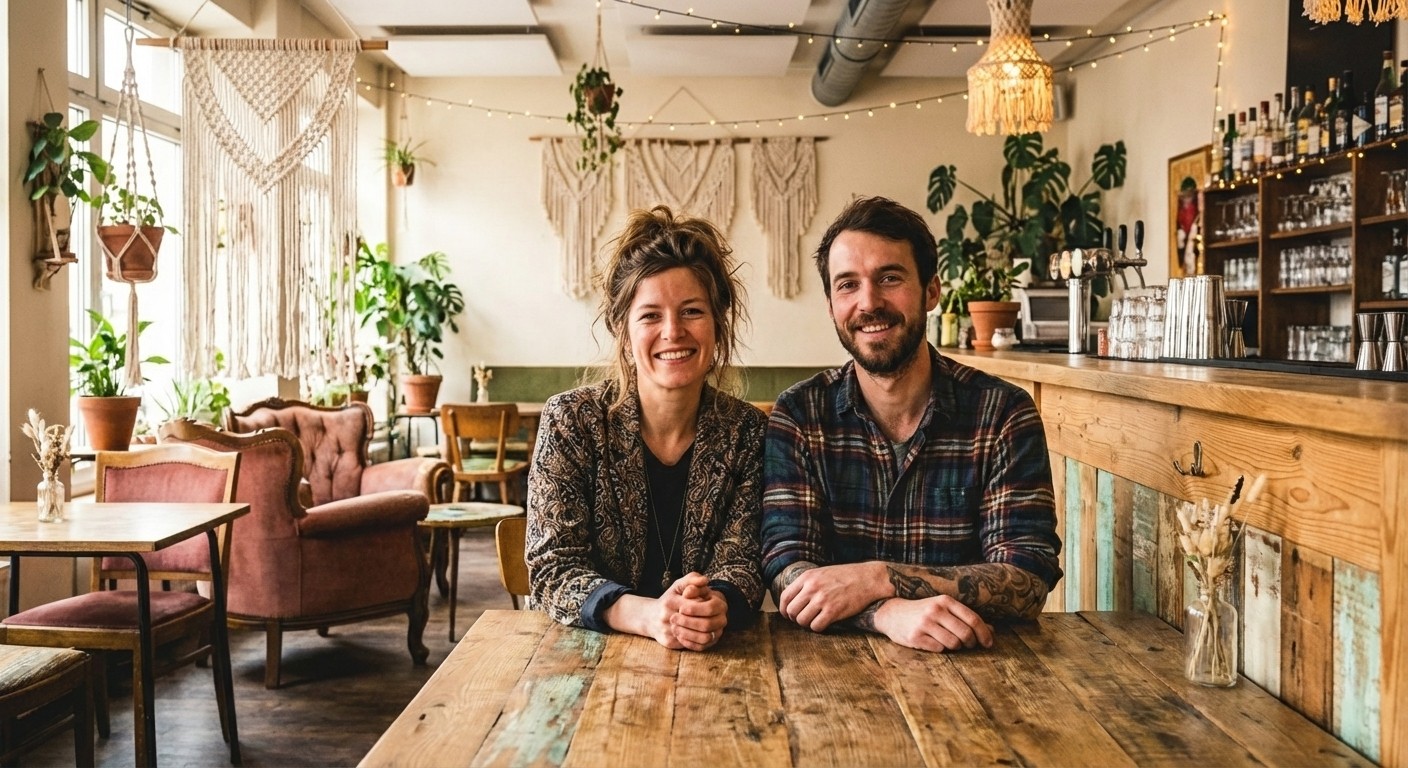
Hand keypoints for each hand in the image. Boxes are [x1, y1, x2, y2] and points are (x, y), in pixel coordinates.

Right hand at [608, 574, 725, 650]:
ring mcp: (667, 631)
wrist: (648, 617)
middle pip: (699, 623)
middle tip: (715, 618)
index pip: (696, 606)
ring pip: (697, 637)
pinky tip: (703, 635)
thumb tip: (705, 580)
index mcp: (670, 601)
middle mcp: (667, 617)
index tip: (709, 606)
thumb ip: (692, 579)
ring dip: (708, 632)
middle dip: (710, 620)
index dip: (706, 607)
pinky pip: (690, 645)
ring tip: (712, 627)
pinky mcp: (668, 643)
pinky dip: (699, 640)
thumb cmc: (669, 599)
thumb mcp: (678, 586)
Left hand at [779, 562, 886, 631]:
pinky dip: (818, 628)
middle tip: (804, 619)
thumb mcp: (822, 572)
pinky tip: (824, 623)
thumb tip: (793, 598)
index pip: (785, 597)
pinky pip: (816, 626)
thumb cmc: (845, 576)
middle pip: (791, 611)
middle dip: (795, 618)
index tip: (788, 615)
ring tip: (815, 621)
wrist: (868, 578)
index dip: (784, 609)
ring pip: (802, 620)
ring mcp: (822, 599)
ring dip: (807, 624)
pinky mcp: (833, 611)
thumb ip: (807, 583)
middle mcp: (812, 588)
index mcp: (807, 577)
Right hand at [872, 595, 993, 651]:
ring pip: (954, 643)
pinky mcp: (915, 637)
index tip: (988, 644)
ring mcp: (924, 624)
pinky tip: (933, 642)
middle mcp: (935, 610)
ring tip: (949, 642)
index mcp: (945, 601)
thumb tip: (992, 631)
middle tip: (969, 645)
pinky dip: (940, 648)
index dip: (984, 634)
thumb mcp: (944, 609)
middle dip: (971, 643)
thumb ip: (966, 618)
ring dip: (956, 647)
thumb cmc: (924, 612)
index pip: (973, 619)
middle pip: (965, 633)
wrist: (891, 613)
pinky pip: (939, 649)